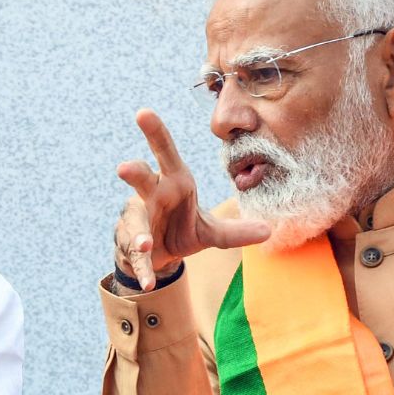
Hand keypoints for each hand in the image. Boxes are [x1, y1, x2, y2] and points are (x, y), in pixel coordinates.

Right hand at [113, 109, 269, 290]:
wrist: (158, 255)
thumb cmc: (181, 229)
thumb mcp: (212, 233)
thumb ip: (236, 231)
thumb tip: (268, 231)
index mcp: (173, 183)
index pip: (165, 154)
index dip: (155, 133)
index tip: (143, 113)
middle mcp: (151, 196)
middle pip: (141, 180)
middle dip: (134, 173)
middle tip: (124, 167)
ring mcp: (139, 220)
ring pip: (135, 222)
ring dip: (138, 233)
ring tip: (146, 244)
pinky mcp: (131, 245)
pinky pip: (136, 256)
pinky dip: (143, 269)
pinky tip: (148, 281)